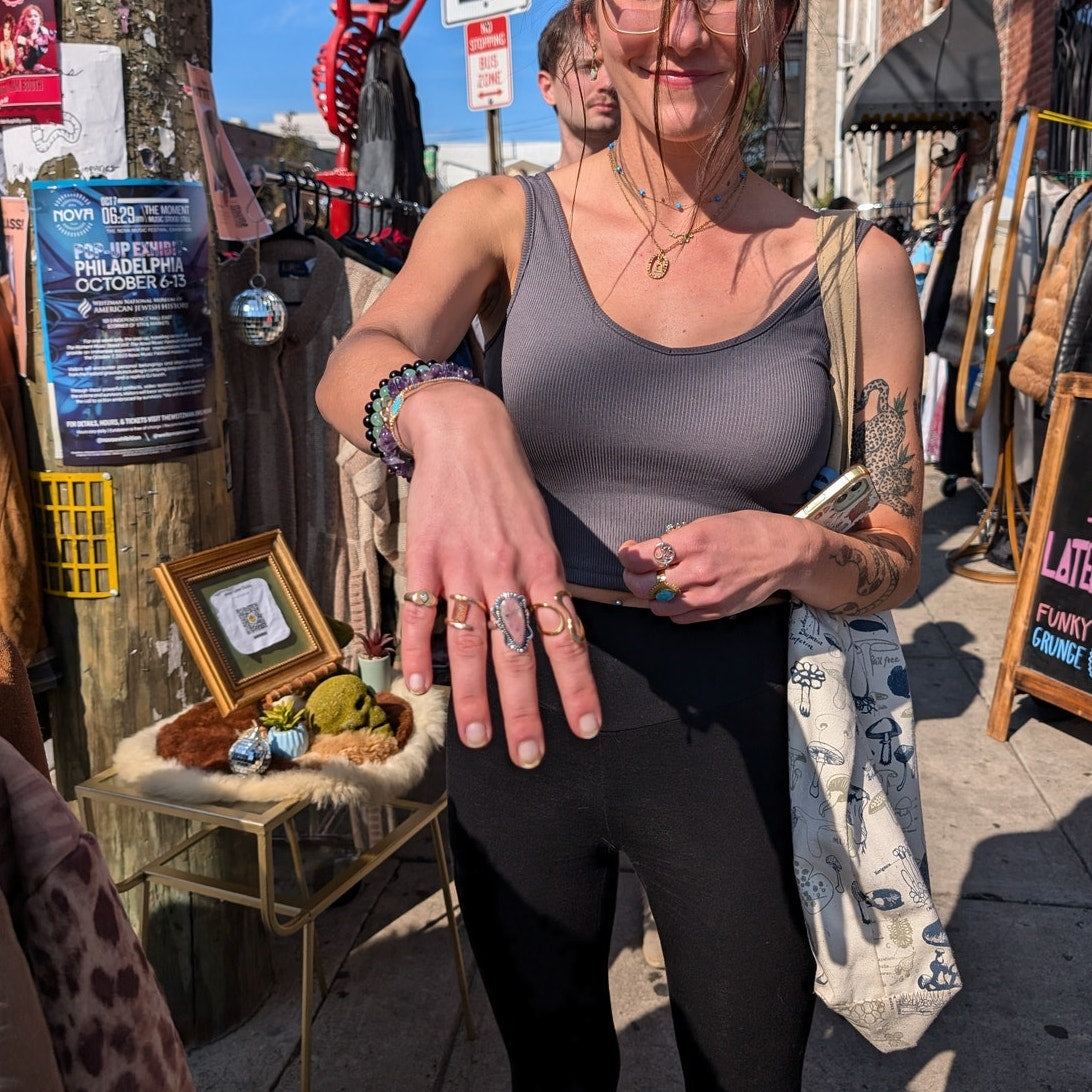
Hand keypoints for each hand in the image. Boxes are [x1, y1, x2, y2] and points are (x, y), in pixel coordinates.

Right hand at [396, 384, 601, 766]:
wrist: (465, 434)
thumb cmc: (509, 488)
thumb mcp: (544, 531)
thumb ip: (547, 584)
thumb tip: (557, 635)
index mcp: (542, 567)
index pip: (564, 638)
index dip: (577, 686)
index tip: (585, 728)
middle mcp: (505, 572)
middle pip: (517, 652)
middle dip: (524, 710)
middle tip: (528, 755)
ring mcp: (462, 567)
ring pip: (470, 642)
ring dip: (473, 695)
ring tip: (478, 738)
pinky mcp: (425, 558)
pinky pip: (422, 613)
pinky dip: (419, 652)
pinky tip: (420, 687)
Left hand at [616, 512, 800, 622]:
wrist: (785, 553)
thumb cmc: (748, 531)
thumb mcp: (709, 523)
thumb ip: (678, 540)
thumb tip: (649, 551)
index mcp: (693, 541)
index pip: (641, 557)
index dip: (627, 556)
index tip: (628, 552)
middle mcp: (698, 570)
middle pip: (643, 586)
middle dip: (632, 578)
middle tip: (637, 571)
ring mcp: (708, 595)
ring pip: (658, 606)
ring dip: (652, 596)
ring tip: (660, 583)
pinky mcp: (717, 611)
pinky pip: (679, 617)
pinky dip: (671, 608)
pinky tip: (679, 594)